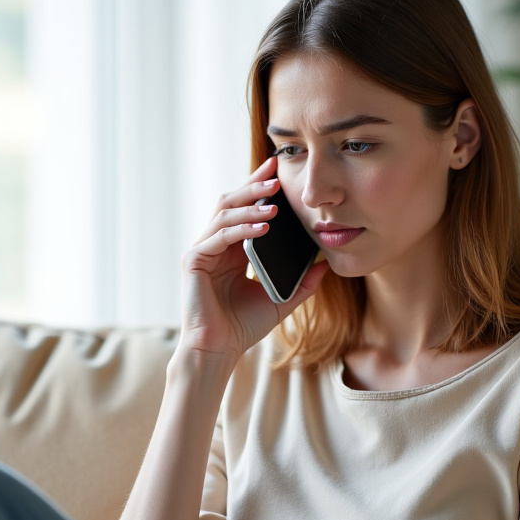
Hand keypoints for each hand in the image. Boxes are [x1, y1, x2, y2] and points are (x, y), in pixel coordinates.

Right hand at [178, 156, 329, 364]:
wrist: (219, 350)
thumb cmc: (243, 327)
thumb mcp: (280, 300)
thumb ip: (302, 283)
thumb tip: (325, 264)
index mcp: (231, 250)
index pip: (244, 209)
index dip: (257, 186)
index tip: (278, 169)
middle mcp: (214, 245)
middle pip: (231, 202)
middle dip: (253, 185)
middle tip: (275, 172)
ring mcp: (201, 250)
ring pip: (224, 213)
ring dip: (250, 204)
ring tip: (275, 201)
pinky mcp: (194, 260)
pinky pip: (219, 236)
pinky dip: (241, 229)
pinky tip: (262, 227)